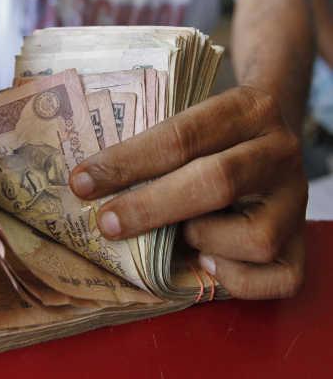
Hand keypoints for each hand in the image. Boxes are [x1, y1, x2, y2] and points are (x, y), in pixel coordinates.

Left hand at [70, 86, 305, 299]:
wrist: (268, 139)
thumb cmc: (211, 139)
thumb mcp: (189, 127)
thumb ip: (154, 151)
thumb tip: (91, 190)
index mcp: (247, 109)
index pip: (181, 135)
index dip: (127, 163)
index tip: (82, 182)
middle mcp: (279, 150)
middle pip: (216, 182)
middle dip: (150, 208)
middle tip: (107, 224)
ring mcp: (296, 199)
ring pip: (255, 237)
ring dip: (203, 242)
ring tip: (180, 236)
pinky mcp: (305, 241)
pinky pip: (278, 278)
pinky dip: (235, 279)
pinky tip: (208, 262)